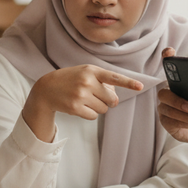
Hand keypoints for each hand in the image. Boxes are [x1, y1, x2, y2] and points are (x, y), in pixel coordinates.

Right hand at [23, 64, 142, 141]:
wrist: (47, 88)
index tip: (140, 87)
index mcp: (92, 70)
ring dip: (98, 107)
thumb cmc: (70, 79)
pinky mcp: (75, 107)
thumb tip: (115, 96)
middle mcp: (87, 81)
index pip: (114, 77)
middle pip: (112, 99)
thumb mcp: (85, 72)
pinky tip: (79, 106)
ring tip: (85, 100)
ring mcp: (81, 95)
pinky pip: (94, 116)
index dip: (129, 83)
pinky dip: (90, 114)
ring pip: (104, 109)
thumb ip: (101, 80)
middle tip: (98, 97)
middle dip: (109, 101)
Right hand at [157, 47, 187, 144]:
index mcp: (179, 82)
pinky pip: (171, 122)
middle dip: (175, 99)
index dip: (166, 58)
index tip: (170, 52)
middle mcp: (169, 93)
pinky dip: (185, 123)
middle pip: (162, 92)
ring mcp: (165, 107)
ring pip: (166, 109)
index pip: (169, 66)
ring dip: (183, 115)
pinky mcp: (166, 122)